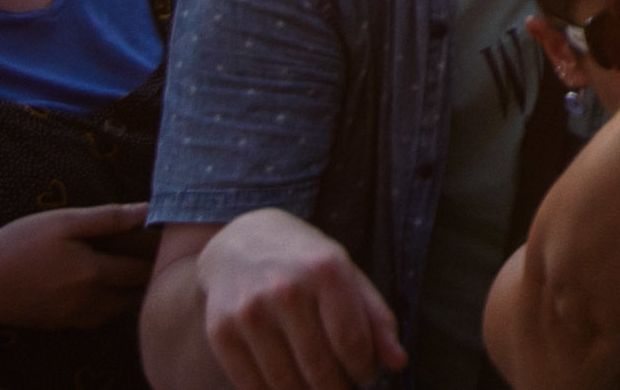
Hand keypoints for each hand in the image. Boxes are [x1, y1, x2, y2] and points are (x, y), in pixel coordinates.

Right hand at [0, 200, 152, 328]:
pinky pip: (93, 320)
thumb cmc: (20, 242)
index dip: (155, 259)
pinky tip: (100, 289)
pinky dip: (104, 307)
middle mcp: (88, 302)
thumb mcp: (64, 221)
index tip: (163, 246)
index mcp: (93, 274)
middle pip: (132, 296)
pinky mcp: (57, 325)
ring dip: (126, 296)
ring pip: (115, 312)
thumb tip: (147, 210)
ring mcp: (72, 318)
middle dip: (144, 279)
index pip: (141, 272)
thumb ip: (108, 218)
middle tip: (149, 259)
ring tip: (128, 272)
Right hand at [195, 209, 404, 389]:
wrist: (242, 243)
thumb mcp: (347, 275)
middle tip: (342, 387)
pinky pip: (251, 385)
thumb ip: (376, 317)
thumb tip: (399, 362)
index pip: (351, 341)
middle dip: (337, 388)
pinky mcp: (220, 332)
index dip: (362, 369)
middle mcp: (285, 290)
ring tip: (317, 387)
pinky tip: (287, 386)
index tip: (366, 377)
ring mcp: (249, 312)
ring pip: (286, 381)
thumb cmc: (306, 263)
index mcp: (325, 271)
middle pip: (319, 366)